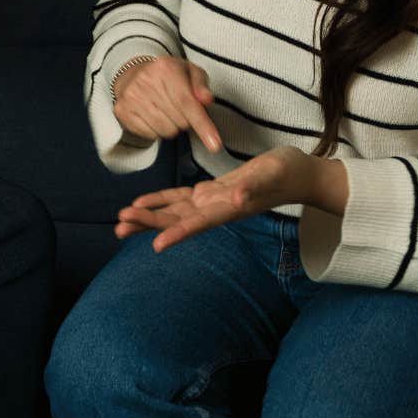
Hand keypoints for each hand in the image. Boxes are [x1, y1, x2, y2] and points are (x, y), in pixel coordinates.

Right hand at [112, 57, 220, 152]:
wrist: (133, 73)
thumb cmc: (168, 76)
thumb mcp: (190, 72)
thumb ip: (201, 85)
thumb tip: (206, 100)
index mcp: (166, 68)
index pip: (187, 103)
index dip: (203, 126)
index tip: (214, 144)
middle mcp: (146, 81)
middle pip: (180, 121)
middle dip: (186, 120)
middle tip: (179, 108)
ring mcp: (132, 97)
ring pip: (166, 131)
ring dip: (172, 126)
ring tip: (166, 111)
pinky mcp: (122, 111)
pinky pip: (151, 135)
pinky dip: (156, 130)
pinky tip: (152, 115)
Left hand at [116, 146, 325, 251]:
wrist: (297, 174)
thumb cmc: (287, 172)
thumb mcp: (272, 174)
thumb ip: (254, 187)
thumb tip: (236, 200)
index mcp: (229, 209)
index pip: (200, 223)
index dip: (178, 233)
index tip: (157, 245)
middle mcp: (216, 210)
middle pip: (177, 220)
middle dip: (149, 224)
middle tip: (119, 226)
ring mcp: (211, 202)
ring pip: (173, 211)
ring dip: (148, 216)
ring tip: (120, 220)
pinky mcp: (210, 191)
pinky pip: (180, 198)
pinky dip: (160, 200)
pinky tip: (140, 203)